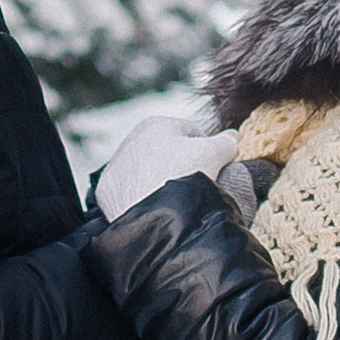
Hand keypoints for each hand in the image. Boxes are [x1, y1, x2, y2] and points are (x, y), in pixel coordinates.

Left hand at [95, 117, 240, 221]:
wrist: (153, 215)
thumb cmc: (184, 177)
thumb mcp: (214, 154)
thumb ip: (226, 142)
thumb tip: (233, 137)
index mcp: (156, 124)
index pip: (192, 133)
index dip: (211, 150)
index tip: (218, 167)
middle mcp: (130, 140)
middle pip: (167, 153)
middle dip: (183, 165)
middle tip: (199, 185)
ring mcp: (116, 167)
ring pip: (147, 172)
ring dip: (161, 181)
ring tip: (178, 199)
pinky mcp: (107, 192)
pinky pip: (130, 191)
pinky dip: (141, 197)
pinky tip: (155, 206)